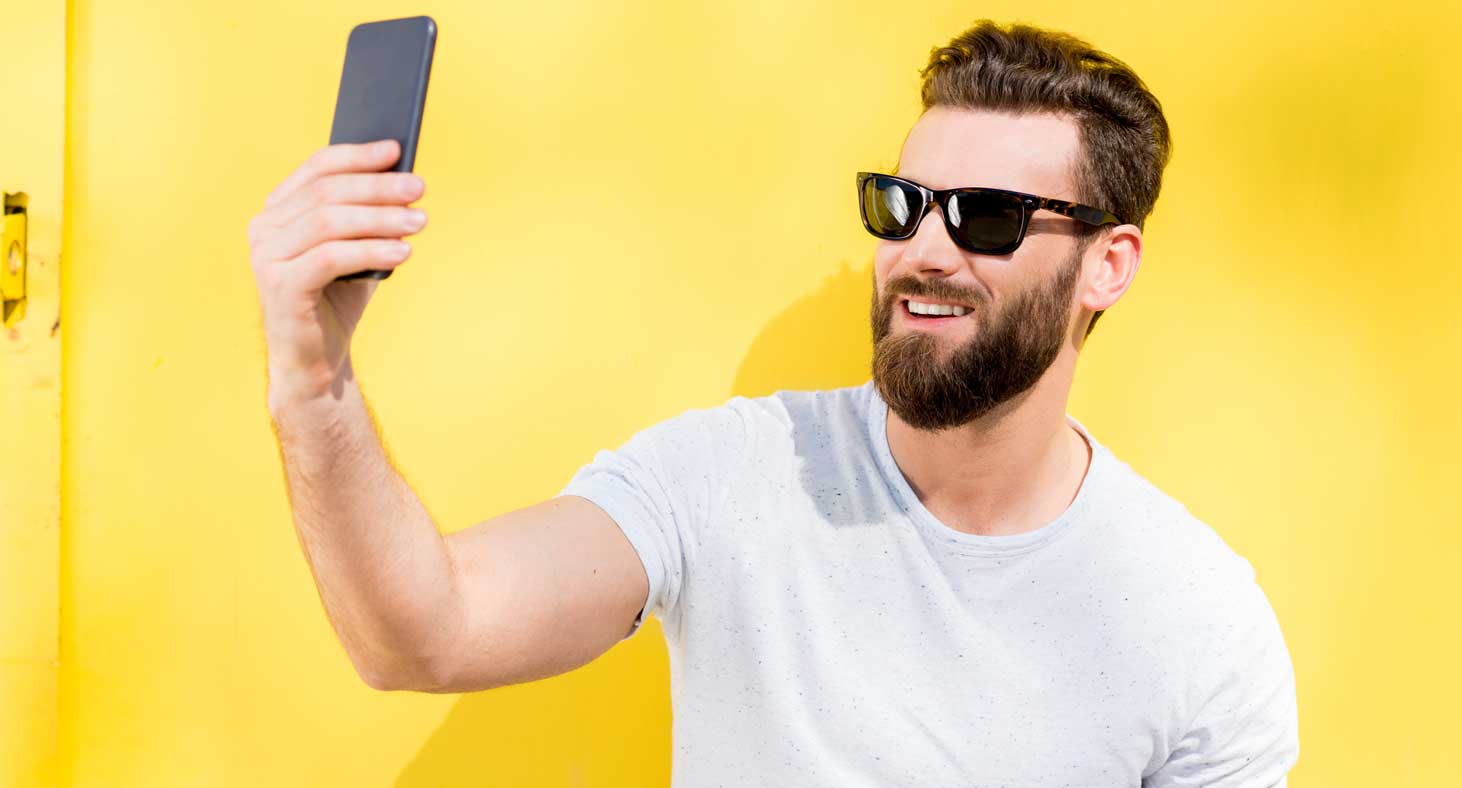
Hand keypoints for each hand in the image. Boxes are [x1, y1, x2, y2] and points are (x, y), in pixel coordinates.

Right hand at [247, 139, 426, 409]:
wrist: (317, 358)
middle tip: (419, 188)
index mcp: (278, 209)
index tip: (396, 150)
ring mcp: (266, 256)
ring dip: (380, 218)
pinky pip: (331, 257)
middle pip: (327, 192)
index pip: (317, 167)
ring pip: (329, 222)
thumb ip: (368, 215)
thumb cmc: (338, 297)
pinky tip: (403, 252)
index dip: (358, 155)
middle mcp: (264, 227)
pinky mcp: (278, 285)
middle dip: (378, 187)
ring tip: (419, 222)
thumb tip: (405, 180)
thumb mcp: (356, 248)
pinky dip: (371, 251)